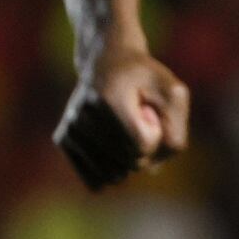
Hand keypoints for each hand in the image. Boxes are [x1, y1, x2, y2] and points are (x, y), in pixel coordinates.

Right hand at [54, 43, 190, 189]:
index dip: (156, 132)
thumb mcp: (173, 93)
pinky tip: (113, 147)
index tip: (148, 108)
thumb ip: (176, 131)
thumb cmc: (145, 78)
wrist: (106, 58)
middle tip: (135, 113)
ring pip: (114, 174)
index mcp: (109, 98)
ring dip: (129, 156)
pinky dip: (112, 168)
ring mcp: (70, 128)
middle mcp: (82, 114)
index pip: (143, 145)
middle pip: (131, 162)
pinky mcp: (63, 139)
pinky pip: (95, 180)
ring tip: (123, 125)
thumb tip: (151, 170)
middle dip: (145, 145)